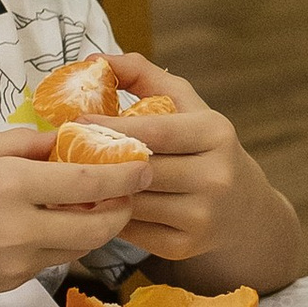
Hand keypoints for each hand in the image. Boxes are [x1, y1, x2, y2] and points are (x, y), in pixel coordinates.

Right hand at [0, 128, 151, 295]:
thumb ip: (23, 144)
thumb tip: (66, 140)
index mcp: (10, 185)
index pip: (88, 181)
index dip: (125, 174)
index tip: (146, 163)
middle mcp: (20, 229)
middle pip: (98, 226)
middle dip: (122, 208)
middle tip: (128, 190)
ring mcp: (16, 262)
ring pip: (79, 247)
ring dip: (95, 227)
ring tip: (93, 203)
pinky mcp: (10, 283)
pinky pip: (50, 260)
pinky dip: (59, 241)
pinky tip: (48, 223)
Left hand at [93, 57, 271, 268]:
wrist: (243, 209)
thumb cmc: (202, 146)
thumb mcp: (186, 105)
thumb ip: (143, 75)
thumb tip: (96, 60)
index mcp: (216, 133)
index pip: (157, 131)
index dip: (114, 127)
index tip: (77, 121)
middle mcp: (216, 176)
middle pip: (142, 169)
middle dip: (101, 161)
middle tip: (64, 151)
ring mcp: (203, 215)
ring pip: (134, 202)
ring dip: (102, 191)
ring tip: (74, 177)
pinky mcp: (187, 247)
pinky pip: (134, 231)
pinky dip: (113, 217)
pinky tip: (99, 204)